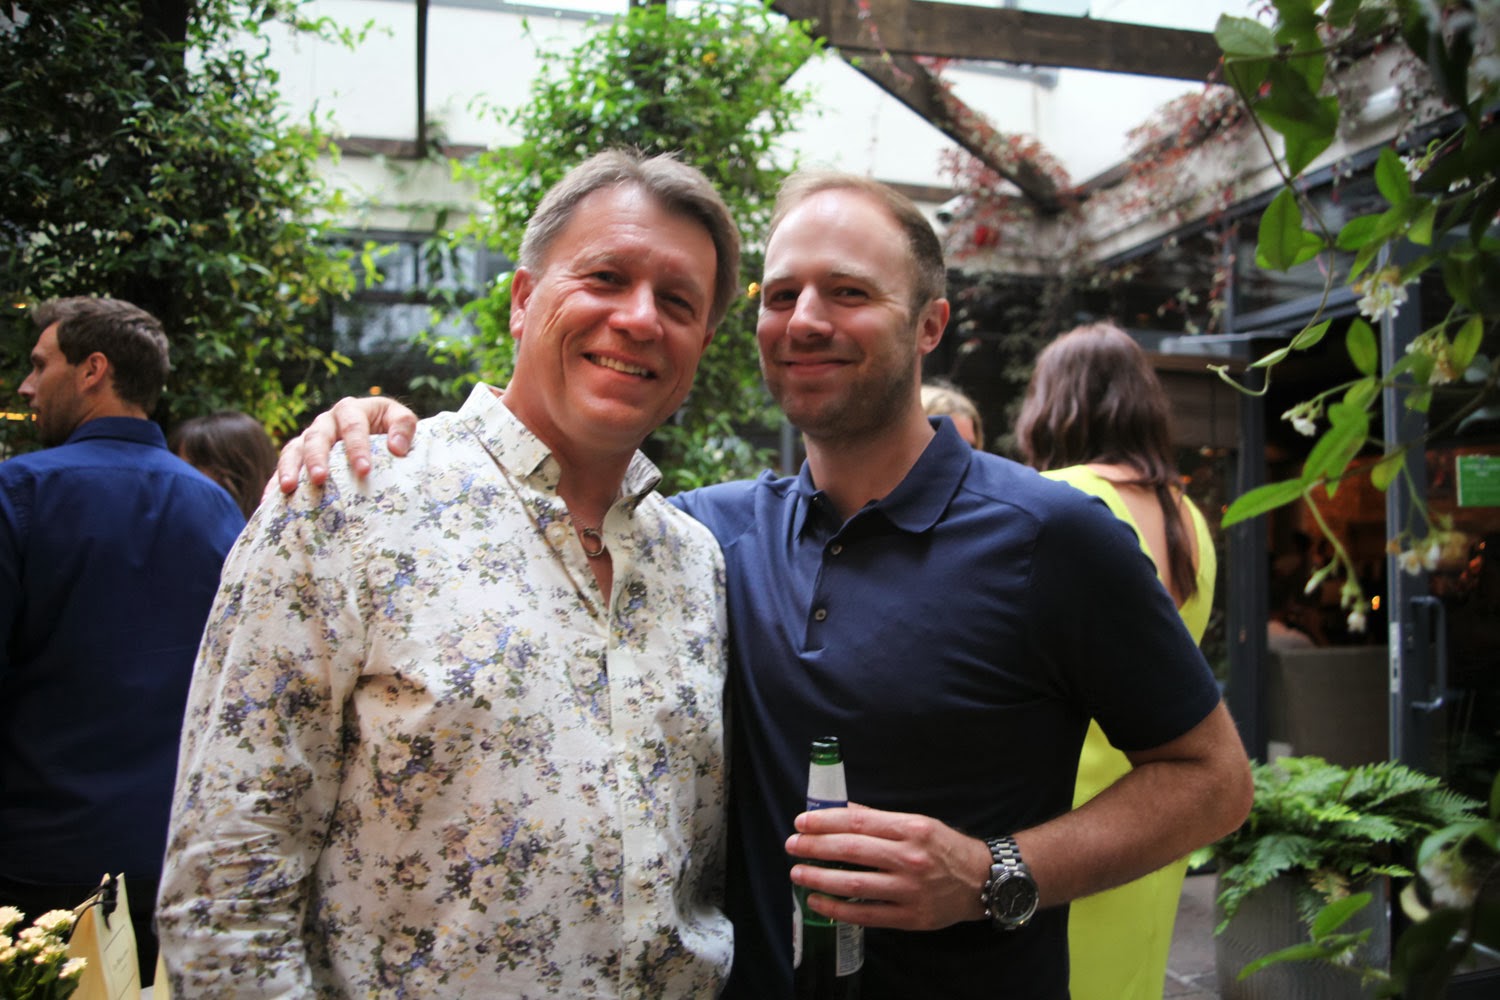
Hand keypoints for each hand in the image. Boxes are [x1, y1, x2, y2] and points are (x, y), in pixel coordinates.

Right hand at [276, 396, 418, 492]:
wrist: (374, 430)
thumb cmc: (389, 427)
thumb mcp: (400, 420)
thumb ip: (404, 427)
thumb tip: (396, 448)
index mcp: (351, 410)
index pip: (353, 426)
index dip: (358, 448)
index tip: (364, 471)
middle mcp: (326, 422)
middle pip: (317, 437)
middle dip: (317, 458)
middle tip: (321, 479)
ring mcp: (309, 438)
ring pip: (294, 449)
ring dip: (290, 468)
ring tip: (288, 489)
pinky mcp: (298, 455)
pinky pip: (283, 466)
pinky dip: (274, 482)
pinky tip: (268, 501)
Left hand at [785, 804, 991, 930]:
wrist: (982, 881)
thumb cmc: (946, 849)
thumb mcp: (918, 823)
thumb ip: (880, 819)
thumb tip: (842, 810)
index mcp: (912, 829)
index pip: (858, 821)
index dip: (825, 821)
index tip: (801, 822)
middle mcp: (910, 858)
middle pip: (852, 850)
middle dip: (815, 847)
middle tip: (792, 845)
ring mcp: (910, 890)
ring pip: (855, 884)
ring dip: (820, 878)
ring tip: (798, 873)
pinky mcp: (911, 917)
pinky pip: (866, 914)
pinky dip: (837, 909)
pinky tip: (818, 901)